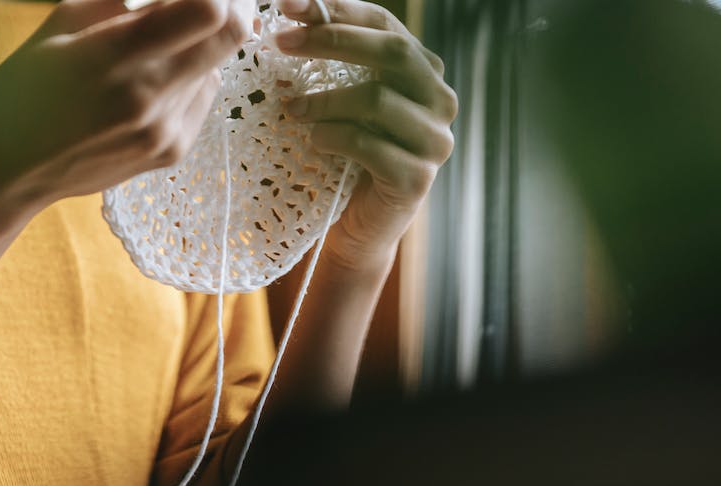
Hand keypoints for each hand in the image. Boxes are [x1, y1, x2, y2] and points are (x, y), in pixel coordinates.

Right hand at [0, 0, 253, 224]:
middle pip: (231, 35)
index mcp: (115, 57)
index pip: (207, 11)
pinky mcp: (172, 152)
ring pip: (217, 65)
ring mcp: (165, 130)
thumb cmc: (23, 90)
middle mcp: (149, 97)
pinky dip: (191, 77)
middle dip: (231, 3)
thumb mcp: (58, 25)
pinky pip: (202, 97)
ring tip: (160, 45)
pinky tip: (153, 81)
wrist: (10, 170)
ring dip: (202, 43)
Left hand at [274, 0, 456, 271]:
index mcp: (423, 71)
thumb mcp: (340, 102)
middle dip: (330, 41)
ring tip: (291, 107)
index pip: (385, 24)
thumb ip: (332, 63)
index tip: (287, 4)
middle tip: (281, 42)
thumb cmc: (344, 157)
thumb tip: (291, 18)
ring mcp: (434, 141)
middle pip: (391, 52)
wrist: (356, 229)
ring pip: (378, 100)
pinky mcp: (417, 179)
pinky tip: (312, 140)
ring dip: (325, 98)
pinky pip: (370, 145)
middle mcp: (439, 100)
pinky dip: (333, 137)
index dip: (338, 9)